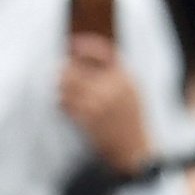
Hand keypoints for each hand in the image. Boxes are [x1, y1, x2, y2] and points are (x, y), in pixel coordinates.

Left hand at [54, 33, 152, 175]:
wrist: (133, 149)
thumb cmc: (131, 118)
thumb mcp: (133, 90)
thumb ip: (115, 72)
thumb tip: (86, 55)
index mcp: (124, 77)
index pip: (103, 52)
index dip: (85, 45)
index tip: (72, 44)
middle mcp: (111, 87)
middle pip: (76, 70)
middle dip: (65, 72)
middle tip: (60, 75)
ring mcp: (99, 103)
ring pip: (67, 87)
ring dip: (61, 88)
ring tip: (62, 92)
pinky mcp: (88, 119)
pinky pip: (66, 105)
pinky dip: (62, 104)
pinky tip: (64, 106)